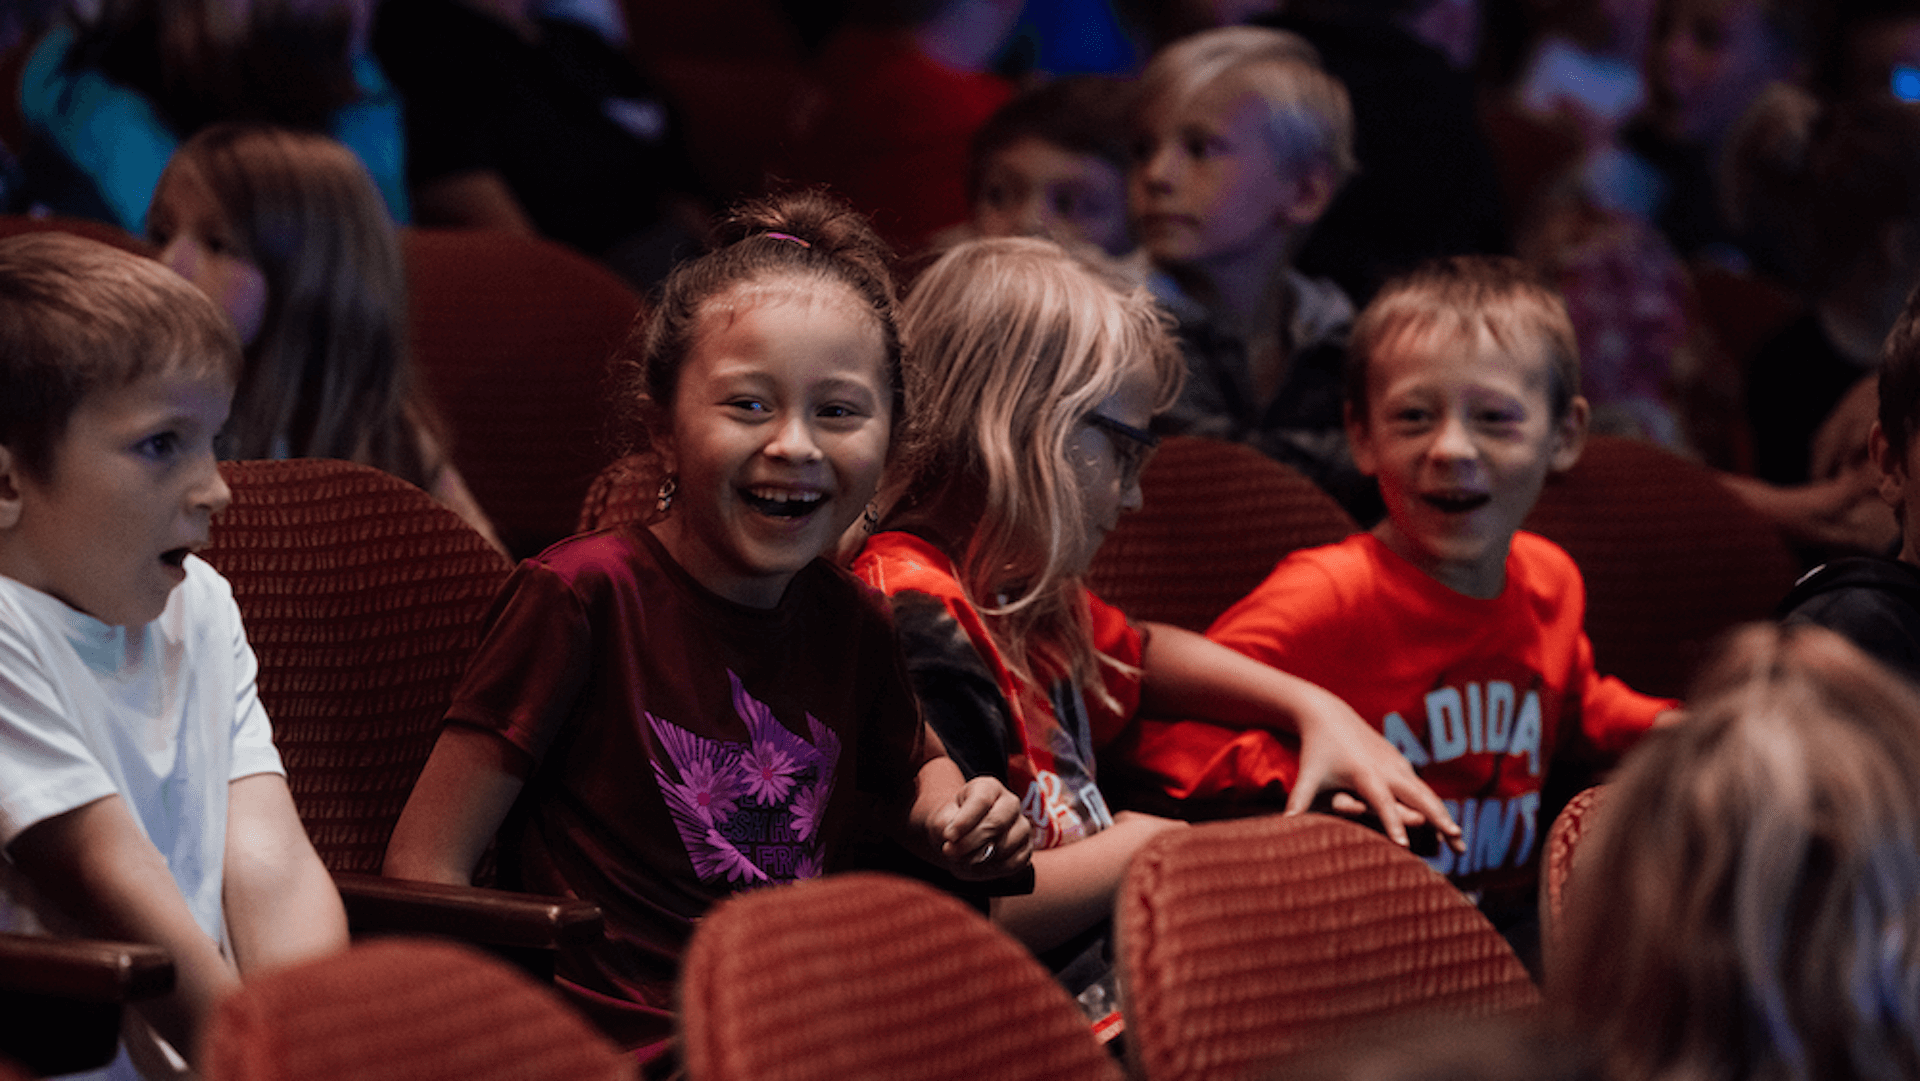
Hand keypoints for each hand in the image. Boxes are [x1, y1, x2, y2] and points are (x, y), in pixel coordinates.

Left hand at [930, 776, 1033, 880]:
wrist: (960, 839)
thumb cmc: (951, 824)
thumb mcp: (941, 820)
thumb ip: (946, 826)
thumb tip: (957, 843)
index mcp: (988, 787)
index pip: (981, 800)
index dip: (964, 821)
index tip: (948, 836)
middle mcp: (1010, 803)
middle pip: (996, 822)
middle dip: (971, 842)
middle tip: (951, 852)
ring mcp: (1022, 825)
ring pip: (1006, 845)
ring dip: (980, 858)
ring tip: (963, 859)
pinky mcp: (1026, 848)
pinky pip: (1014, 863)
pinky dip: (993, 870)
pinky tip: (979, 866)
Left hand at [1288, 685, 1463, 852]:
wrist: (1328, 713)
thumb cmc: (1315, 750)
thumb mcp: (1308, 776)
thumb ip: (1298, 802)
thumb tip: (1282, 825)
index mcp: (1364, 773)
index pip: (1381, 803)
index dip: (1392, 824)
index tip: (1405, 846)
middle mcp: (1387, 768)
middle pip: (1419, 796)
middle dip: (1439, 819)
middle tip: (1458, 843)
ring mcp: (1398, 764)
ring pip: (1427, 794)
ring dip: (1445, 817)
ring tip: (1460, 844)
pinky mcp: (1401, 762)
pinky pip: (1423, 788)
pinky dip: (1438, 807)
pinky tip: (1449, 827)